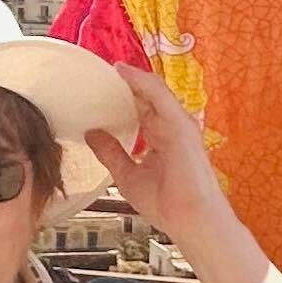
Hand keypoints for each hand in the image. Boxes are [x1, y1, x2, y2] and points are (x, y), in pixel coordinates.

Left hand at [88, 66, 236, 257]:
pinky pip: (159, 94)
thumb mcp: (127, 173)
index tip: (100, 86)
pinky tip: (122, 70)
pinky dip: (140, 81)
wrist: (190, 219)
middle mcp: (171, 127)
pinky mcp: (180, 123)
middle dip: (125, 83)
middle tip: (100, 68)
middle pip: (145, 97)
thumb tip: (91, 133)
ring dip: (131, 77)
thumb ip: (111, 152)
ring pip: (152, 91)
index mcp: (161, 138)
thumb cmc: (166, 203)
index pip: (141, 110)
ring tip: (108, 63)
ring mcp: (178, 123)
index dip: (122, 96)